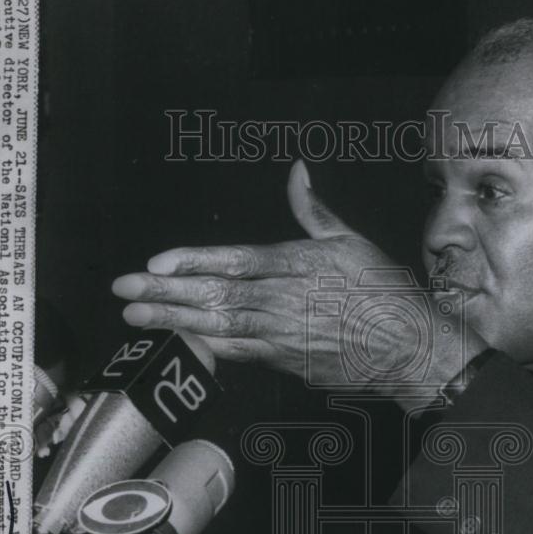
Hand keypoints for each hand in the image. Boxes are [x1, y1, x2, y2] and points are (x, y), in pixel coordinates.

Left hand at [111, 161, 478, 396]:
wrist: (408, 347)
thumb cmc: (382, 292)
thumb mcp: (350, 240)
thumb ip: (313, 210)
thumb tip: (297, 172)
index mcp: (297, 264)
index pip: (234, 260)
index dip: (192, 260)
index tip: (157, 261)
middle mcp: (283, 299)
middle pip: (215, 294)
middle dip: (165, 290)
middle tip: (124, 288)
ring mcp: (282, 334)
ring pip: (218, 325)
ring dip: (173, 319)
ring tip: (136, 314)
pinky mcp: (286, 361)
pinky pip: (239, 352)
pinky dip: (208, 345)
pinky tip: (181, 339)